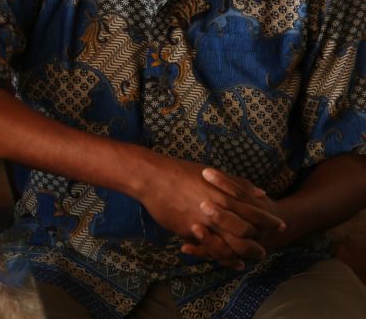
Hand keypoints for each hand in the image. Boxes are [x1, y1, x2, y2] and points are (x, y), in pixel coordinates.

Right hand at [136, 156, 281, 267]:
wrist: (153, 177)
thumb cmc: (181, 171)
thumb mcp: (213, 173)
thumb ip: (238, 184)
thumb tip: (262, 193)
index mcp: (226, 194)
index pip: (255, 212)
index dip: (268, 221)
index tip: (279, 226)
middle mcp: (219, 210)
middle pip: (247, 232)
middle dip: (257, 244)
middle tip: (263, 251)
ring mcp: (205, 222)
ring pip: (231, 244)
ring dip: (242, 254)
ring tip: (249, 260)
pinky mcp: (191, 230)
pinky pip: (212, 249)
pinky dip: (223, 257)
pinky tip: (229, 261)